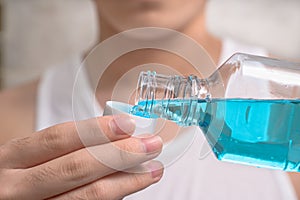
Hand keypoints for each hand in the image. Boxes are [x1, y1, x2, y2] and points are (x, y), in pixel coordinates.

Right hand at [0, 115, 162, 198]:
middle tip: (151, 145)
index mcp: (12, 158)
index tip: (128, 124)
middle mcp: (16, 187)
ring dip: (126, 181)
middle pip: (77, 168)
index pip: (59, 138)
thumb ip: (64, 147)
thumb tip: (116, 135)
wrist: (4, 199)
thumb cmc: (20, 174)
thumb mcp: (28, 156)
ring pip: (87, 196)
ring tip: (151, 170)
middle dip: (120, 154)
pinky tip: (129, 186)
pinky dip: (113, 196)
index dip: (97, 130)